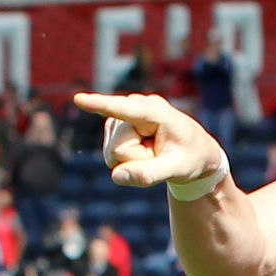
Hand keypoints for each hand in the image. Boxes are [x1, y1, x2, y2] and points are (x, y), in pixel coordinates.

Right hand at [74, 92, 223, 188]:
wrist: (196, 152)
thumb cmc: (191, 158)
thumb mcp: (178, 169)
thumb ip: (150, 174)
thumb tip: (117, 176)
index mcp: (157, 112)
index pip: (125, 110)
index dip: (101, 105)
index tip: (79, 99)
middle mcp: (137, 107)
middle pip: (118, 149)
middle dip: (138, 160)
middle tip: (160, 155)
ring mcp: (124, 116)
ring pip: (113, 152)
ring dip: (134, 160)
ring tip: (154, 152)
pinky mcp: (116, 126)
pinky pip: (111, 153)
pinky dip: (128, 159)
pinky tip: (144, 150)